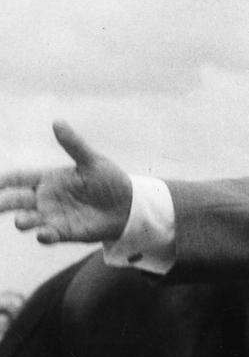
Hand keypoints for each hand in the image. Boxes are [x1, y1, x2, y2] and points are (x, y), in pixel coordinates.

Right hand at [0, 121, 132, 244]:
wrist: (128, 205)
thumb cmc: (108, 180)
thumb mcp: (92, 161)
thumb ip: (73, 144)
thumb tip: (57, 121)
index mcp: (48, 178)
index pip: (18, 178)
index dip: (3, 180)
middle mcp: (45, 198)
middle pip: (15, 200)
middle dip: (1, 202)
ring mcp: (52, 216)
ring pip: (28, 219)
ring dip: (23, 221)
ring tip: (21, 221)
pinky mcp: (64, 232)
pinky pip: (49, 236)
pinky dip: (44, 235)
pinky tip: (44, 234)